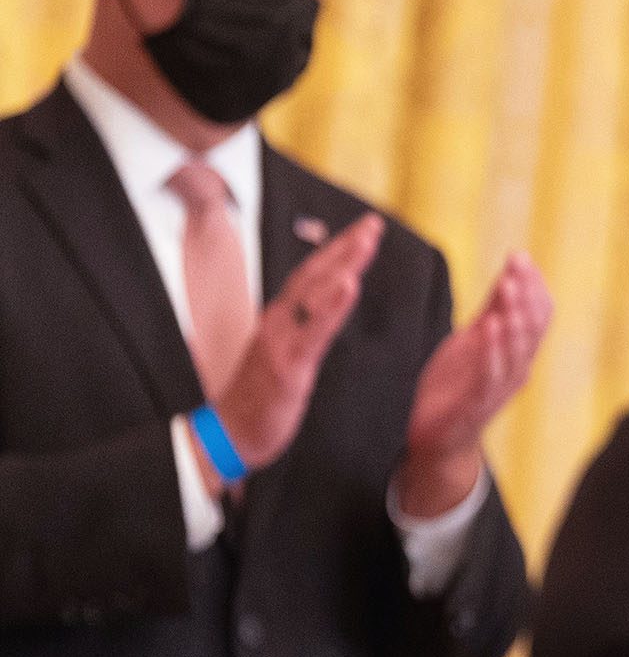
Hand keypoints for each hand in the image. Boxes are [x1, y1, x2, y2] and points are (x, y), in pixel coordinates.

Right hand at [204, 213, 384, 483]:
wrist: (227, 433)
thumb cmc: (258, 394)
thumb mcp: (285, 352)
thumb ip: (302, 326)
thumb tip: (324, 306)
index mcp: (282, 318)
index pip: (313, 275)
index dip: (338, 250)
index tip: (366, 227)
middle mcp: (279, 321)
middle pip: (315, 274)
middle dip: (345, 246)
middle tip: (373, 222)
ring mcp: (282, 340)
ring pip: (313, 294)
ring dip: (341, 264)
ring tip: (365, 240)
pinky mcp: (287, 364)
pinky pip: (312, 331)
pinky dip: (331, 305)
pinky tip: (349, 284)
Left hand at [395, 252, 551, 516]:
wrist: (437, 437)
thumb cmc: (458, 384)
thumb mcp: (475, 339)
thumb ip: (494, 308)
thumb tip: (513, 269)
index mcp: (518, 351)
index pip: (539, 313)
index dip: (533, 285)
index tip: (520, 257)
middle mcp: (518, 367)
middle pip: (533, 327)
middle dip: (526, 294)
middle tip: (517, 266)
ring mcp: (500, 387)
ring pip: (519, 349)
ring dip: (515, 316)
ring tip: (508, 287)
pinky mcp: (478, 404)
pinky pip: (492, 375)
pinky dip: (494, 350)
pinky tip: (489, 327)